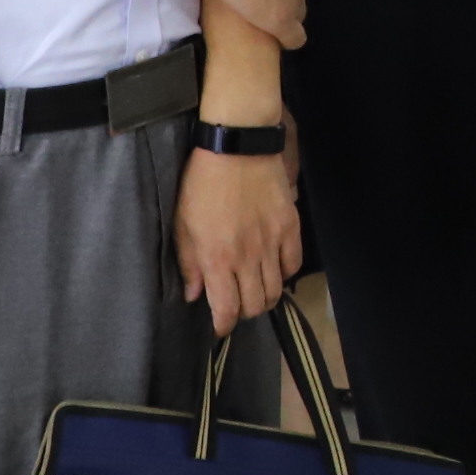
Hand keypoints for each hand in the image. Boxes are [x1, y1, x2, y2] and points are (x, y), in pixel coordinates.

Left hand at [175, 142, 301, 335]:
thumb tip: (194, 295)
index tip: (219, 327)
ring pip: (275, 289)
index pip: (227, 309)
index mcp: (217, 259)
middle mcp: (248, 257)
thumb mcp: (182, 224)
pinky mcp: (290, 227)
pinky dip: (284, 274)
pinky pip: (293, 264)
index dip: (223, 326)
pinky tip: (274, 268)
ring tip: (254, 290)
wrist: (236, 147)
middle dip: (242, 313)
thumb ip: (188, 264)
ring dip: (263, 297)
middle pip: (254, 305)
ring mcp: (273, 243)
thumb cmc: (201, 184)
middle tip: (234, 304)